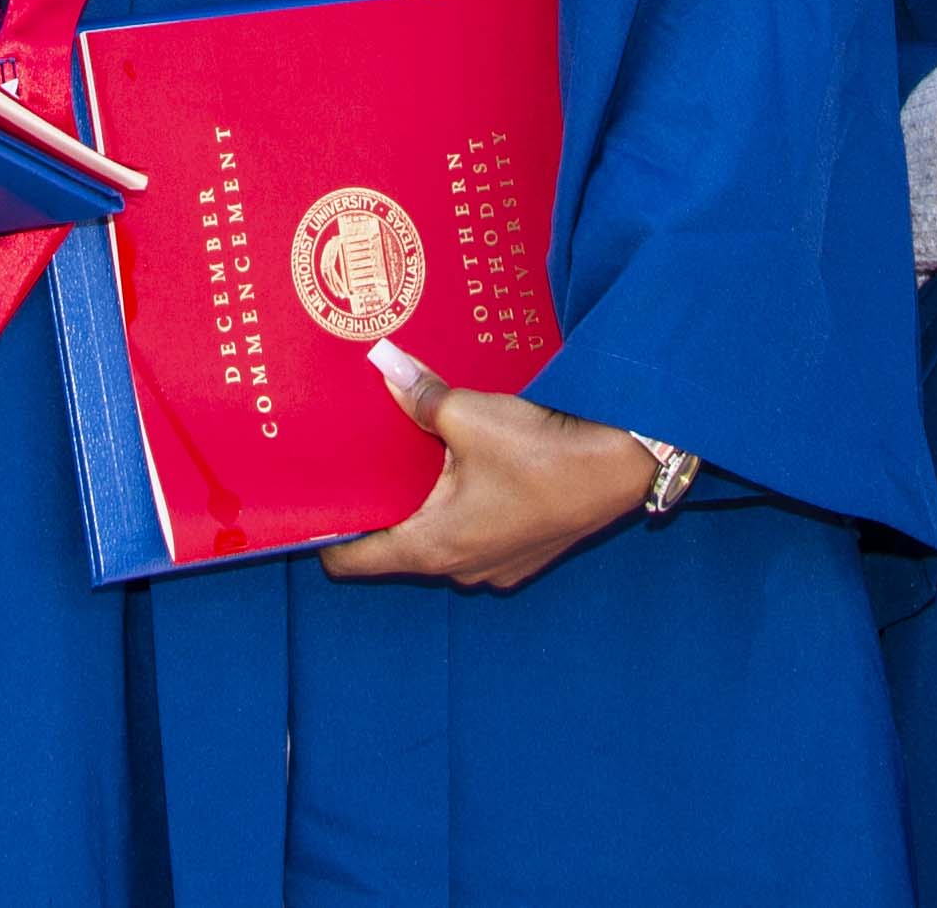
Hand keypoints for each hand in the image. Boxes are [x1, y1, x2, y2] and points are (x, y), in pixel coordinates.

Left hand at [320, 344, 658, 589]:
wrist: (622, 466)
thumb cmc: (540, 451)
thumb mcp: (469, 416)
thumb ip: (421, 396)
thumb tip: (386, 367)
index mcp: (432, 547)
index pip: (357, 562)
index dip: (328, 539)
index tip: (314, 511)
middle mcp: (460, 568)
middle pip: (399, 545)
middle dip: (385, 506)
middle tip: (365, 464)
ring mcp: (497, 566)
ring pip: (442, 539)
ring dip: (430, 506)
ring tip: (419, 459)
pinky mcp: (526, 553)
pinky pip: (478, 535)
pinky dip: (466, 508)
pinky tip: (471, 469)